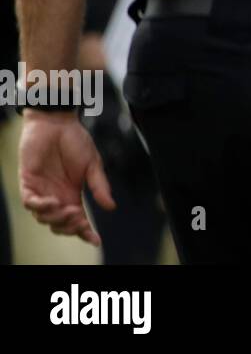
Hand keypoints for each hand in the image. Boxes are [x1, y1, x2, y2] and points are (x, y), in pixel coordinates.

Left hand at [19, 110, 114, 245]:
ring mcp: (41, 190)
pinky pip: (30, 203)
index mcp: (73, 194)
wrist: (56, 122)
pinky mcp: (28, 182)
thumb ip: (99, 186)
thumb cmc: (75, 140)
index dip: (86, 231)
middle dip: (69, 227)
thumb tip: (111, 206)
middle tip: (80, 218)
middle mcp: (56, 196)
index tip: (96, 239)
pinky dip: (41, 206)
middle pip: (59, 225)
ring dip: (56, 218)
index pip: (77, 220)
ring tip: (69, 209)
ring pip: (43, 218)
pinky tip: (52, 201)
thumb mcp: (93, 165)